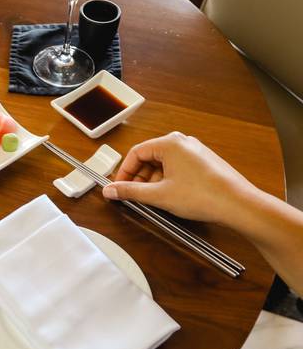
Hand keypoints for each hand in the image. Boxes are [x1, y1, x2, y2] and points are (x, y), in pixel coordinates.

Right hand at [102, 132, 258, 225]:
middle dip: (138, 178)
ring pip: (162, 164)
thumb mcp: (158, 195)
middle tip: (132, 195)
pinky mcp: (202, 163)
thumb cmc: (205, 195)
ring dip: (152, 181)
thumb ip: (130, 192)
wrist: (238, 205)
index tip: (118, 186)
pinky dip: (166, 181)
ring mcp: (194, 152)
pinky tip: (167, 197)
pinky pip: (176, 168)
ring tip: (150, 200)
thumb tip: (111, 190)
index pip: (135, 153)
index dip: (123, 172)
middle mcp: (182, 143)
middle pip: (149, 158)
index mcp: (170, 143)